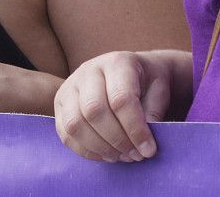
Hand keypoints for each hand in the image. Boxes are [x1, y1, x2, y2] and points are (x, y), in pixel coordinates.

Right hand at [54, 50, 189, 162]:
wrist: (128, 72)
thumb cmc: (146, 82)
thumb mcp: (160, 90)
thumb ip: (153, 112)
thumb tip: (143, 142)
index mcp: (116, 62)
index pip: (120, 99)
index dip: (135, 129)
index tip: (149, 149)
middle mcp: (87, 71)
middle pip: (93, 111)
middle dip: (117, 140)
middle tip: (135, 155)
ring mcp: (69, 86)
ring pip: (75, 124)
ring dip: (100, 147)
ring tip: (121, 156)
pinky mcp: (59, 104)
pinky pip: (65, 134)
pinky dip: (86, 151)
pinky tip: (106, 155)